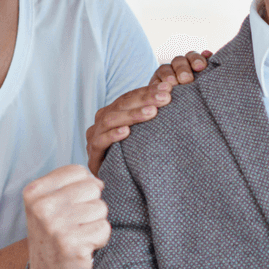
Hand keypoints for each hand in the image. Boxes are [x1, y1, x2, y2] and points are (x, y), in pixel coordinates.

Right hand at [23, 164, 109, 268]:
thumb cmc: (55, 235)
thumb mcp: (50, 204)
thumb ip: (70, 185)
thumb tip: (98, 181)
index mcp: (34, 192)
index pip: (78, 171)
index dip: (84, 187)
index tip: (71, 205)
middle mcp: (42, 207)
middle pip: (92, 188)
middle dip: (91, 206)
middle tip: (75, 224)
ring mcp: (55, 226)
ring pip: (101, 208)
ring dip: (95, 223)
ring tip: (78, 235)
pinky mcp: (71, 244)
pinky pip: (104, 228)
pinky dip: (100, 239)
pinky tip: (84, 247)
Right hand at [85, 49, 208, 175]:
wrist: (112, 180)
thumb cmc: (131, 152)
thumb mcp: (142, 132)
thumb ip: (151, 115)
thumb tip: (175, 97)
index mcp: (113, 110)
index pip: (131, 96)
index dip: (148, 91)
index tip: (169, 87)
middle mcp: (102, 119)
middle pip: (122, 104)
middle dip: (145, 99)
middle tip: (166, 97)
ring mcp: (95, 136)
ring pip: (112, 119)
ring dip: (133, 115)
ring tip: (152, 112)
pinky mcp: (92, 155)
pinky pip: (100, 142)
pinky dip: (113, 136)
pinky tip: (126, 132)